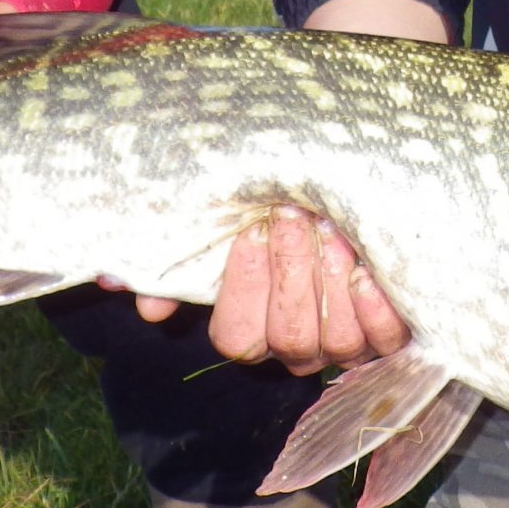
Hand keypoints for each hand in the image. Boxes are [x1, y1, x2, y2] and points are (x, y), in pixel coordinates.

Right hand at [125, 0, 442, 363]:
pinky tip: (369, 266)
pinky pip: (386, 339)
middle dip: (290, 275)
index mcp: (254, 323)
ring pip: (336, 341)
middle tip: (292, 216)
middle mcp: (299, 343)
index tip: (249, 232)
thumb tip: (114, 275)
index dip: (242, 290)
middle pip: (288, 340)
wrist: (354, 164)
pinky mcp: (394, 331)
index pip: (237, 337)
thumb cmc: (280, 191)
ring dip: (331, 282)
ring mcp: (348, 342)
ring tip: (331, 227)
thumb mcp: (226, 209)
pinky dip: (376, 305)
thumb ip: (176, 243)